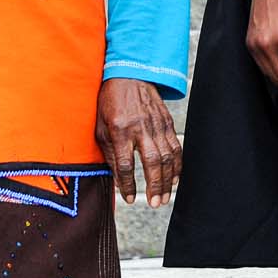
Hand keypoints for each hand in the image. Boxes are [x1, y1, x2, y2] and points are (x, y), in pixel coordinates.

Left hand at [96, 78, 182, 206]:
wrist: (129, 74)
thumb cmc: (110, 102)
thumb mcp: (100, 127)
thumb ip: (109, 154)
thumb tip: (117, 180)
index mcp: (120, 129)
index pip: (125, 164)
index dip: (128, 185)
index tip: (130, 198)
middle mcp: (141, 127)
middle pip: (152, 162)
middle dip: (155, 186)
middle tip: (155, 204)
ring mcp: (157, 124)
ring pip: (167, 156)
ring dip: (168, 180)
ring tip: (165, 198)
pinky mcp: (167, 121)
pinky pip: (175, 146)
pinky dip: (177, 164)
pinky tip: (174, 178)